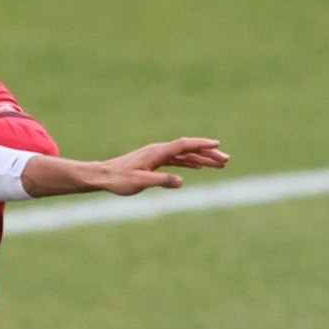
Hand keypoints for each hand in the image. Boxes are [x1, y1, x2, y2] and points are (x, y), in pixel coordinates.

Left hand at [93, 137, 229, 194]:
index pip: (184, 146)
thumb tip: (181, 182)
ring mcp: (156, 156)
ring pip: (184, 156)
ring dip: (201, 159)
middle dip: (208, 154)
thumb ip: (161, 181)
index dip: (201, 145)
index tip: (217, 145)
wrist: (102, 176)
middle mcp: (159, 151)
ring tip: (219, 164)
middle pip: (188, 150)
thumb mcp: (141, 183)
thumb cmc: (119, 180)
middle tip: (226, 160)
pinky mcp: (153, 162)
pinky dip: (189, 163)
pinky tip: (198, 166)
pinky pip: (176, 160)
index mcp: (157, 152)